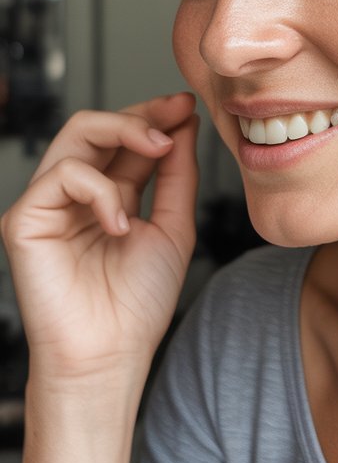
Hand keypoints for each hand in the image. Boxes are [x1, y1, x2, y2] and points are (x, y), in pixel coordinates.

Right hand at [0, 92, 198, 379]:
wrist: (111, 355)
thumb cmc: (136, 305)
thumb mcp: (172, 227)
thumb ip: (176, 175)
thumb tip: (183, 123)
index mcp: (107, 196)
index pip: (123, 141)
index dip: (154, 117)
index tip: (188, 106)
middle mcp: (73, 196)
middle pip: (96, 127)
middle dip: (140, 114)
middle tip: (176, 115)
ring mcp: (46, 205)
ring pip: (75, 136)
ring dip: (125, 133)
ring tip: (158, 152)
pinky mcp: (23, 220)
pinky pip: (62, 175)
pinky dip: (100, 189)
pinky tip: (120, 222)